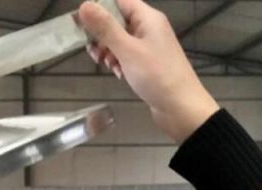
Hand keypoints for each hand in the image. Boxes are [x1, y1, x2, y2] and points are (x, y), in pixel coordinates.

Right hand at [78, 0, 219, 142]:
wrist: (180, 107)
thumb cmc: (156, 75)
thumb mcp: (127, 49)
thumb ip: (105, 28)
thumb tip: (84, 5)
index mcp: (147, 18)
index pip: (120, 1)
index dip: (100, 8)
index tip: (81, 22)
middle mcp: (149, 28)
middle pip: (119, 21)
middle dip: (103, 35)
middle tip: (93, 51)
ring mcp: (150, 47)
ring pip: (122, 41)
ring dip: (109, 51)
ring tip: (106, 65)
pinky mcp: (148, 64)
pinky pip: (128, 56)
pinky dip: (119, 62)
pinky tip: (118, 74)